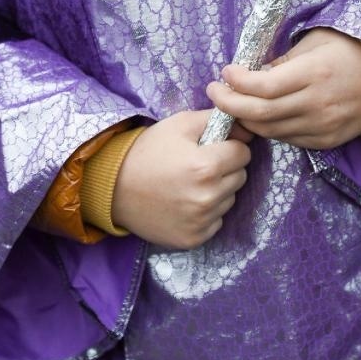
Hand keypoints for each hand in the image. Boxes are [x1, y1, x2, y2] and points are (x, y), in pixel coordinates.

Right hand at [111, 110, 251, 248]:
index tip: (213, 147)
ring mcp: (201, 221)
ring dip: (217, 190)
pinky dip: (206, 212)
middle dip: (225, 168)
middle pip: (240, 177)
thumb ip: (216, 120)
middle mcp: (207, 197)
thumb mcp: (180, 124)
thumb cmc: (149, 150)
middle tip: (199, 165)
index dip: (230, 147)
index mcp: (206, 166)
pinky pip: (216, 221)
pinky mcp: (194, 239)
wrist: (114, 187)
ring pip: (229, 199)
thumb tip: (245, 127)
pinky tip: (184, 202)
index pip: (243, 153)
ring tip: (189, 183)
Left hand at [206, 27, 360, 148]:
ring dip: (244, 118)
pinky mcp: (326, 141)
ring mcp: (322, 127)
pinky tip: (259, 115)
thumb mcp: (315, 42)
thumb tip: (250, 74)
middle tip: (214, 91)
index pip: (263, 87)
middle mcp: (317, 104)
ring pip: (269, 131)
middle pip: (260, 114)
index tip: (225, 72)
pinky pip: (287, 139)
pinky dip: (268, 128)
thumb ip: (282, 61)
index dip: (237, 83)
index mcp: (314, 73)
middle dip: (229, 104)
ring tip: (232, 103)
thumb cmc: (350, 50)